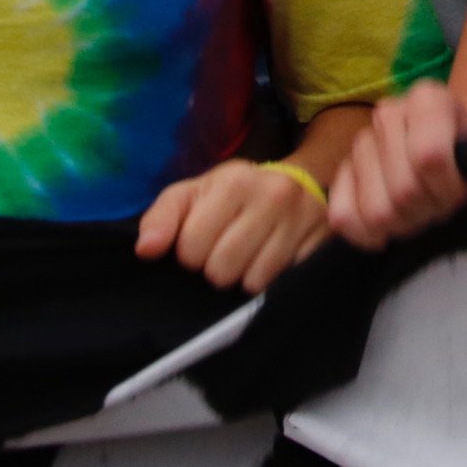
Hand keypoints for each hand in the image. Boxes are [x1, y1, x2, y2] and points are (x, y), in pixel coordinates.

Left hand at [137, 159, 332, 293]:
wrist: (300, 181)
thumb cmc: (234, 192)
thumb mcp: (194, 192)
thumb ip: (162, 217)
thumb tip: (145, 250)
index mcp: (234, 183)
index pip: (192, 247)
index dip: (189, 253)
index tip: (200, 242)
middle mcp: (272, 197)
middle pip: (222, 270)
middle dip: (215, 269)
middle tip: (223, 253)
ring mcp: (301, 222)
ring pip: (253, 283)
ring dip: (243, 279)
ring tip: (246, 259)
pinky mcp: (321, 245)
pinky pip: (282, 285)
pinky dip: (271, 282)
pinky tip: (269, 263)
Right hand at [328, 79, 466, 246]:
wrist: (451, 152)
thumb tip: (454, 192)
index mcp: (427, 98)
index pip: (429, 157)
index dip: (449, 189)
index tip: (464, 193)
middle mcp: (389, 112)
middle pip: (404, 191)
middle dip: (430, 212)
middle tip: (443, 208)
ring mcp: (361, 142)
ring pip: (377, 211)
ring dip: (405, 226)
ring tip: (421, 214)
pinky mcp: (342, 171)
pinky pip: (342, 215)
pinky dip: (365, 235)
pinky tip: (387, 236)